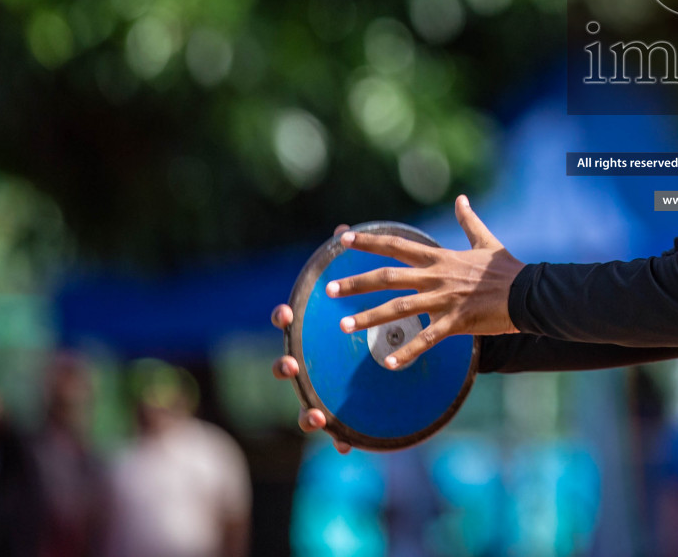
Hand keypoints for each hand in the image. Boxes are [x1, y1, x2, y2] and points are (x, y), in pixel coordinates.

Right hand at [272, 224, 351, 452]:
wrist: (393, 351)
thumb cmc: (368, 321)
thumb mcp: (365, 292)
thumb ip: (350, 266)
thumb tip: (343, 232)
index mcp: (314, 333)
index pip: (291, 323)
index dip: (284, 317)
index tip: (286, 312)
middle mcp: (312, 363)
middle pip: (287, 366)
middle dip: (284, 367)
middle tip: (291, 364)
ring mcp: (323, 389)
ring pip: (306, 405)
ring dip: (306, 412)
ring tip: (314, 414)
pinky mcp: (345, 412)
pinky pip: (341, 431)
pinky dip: (341, 439)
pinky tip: (348, 445)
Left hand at [326, 195, 522, 368]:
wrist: (529, 292)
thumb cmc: (507, 268)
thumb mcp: (486, 241)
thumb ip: (469, 221)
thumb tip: (461, 199)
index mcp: (440, 257)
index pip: (397, 246)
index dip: (369, 242)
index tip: (343, 240)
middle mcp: (436, 277)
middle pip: (388, 278)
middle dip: (356, 283)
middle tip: (328, 290)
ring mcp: (444, 300)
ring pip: (399, 309)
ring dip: (369, 318)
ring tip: (344, 327)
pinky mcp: (456, 322)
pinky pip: (427, 340)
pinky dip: (408, 352)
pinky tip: (390, 364)